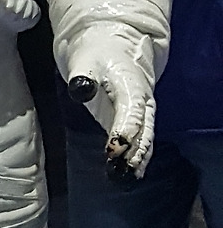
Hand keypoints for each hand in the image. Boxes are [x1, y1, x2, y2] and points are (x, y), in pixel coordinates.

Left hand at [66, 43, 155, 180]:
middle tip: (122, 171)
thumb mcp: (86, 61)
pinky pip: (142, 141)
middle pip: (144, 129)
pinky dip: (138, 157)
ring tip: (126, 178)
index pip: (132, 111)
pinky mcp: (136, 121)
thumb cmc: (97, 54)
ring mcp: (142, 113)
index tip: (114, 149)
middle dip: (135, 152)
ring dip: (137, 159)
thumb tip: (81, 90)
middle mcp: (143, 101)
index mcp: (131, 85)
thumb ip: (83, 76)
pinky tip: (131, 175)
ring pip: (146, 138)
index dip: (125, 131)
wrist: (115, 48)